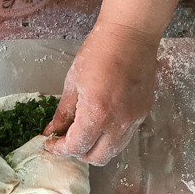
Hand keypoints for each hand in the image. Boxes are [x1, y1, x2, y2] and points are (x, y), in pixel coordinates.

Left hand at [44, 20, 158, 164]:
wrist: (130, 35)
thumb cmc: (99, 52)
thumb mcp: (73, 83)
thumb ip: (63, 113)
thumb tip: (53, 131)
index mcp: (97, 114)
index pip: (76, 147)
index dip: (60, 149)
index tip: (51, 144)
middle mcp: (118, 122)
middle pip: (97, 158)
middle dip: (78, 153)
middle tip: (67, 141)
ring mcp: (134, 119)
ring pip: (113, 151)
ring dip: (96, 148)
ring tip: (84, 133)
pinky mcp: (143, 113)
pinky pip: (125, 136)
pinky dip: (110, 137)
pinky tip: (102, 122)